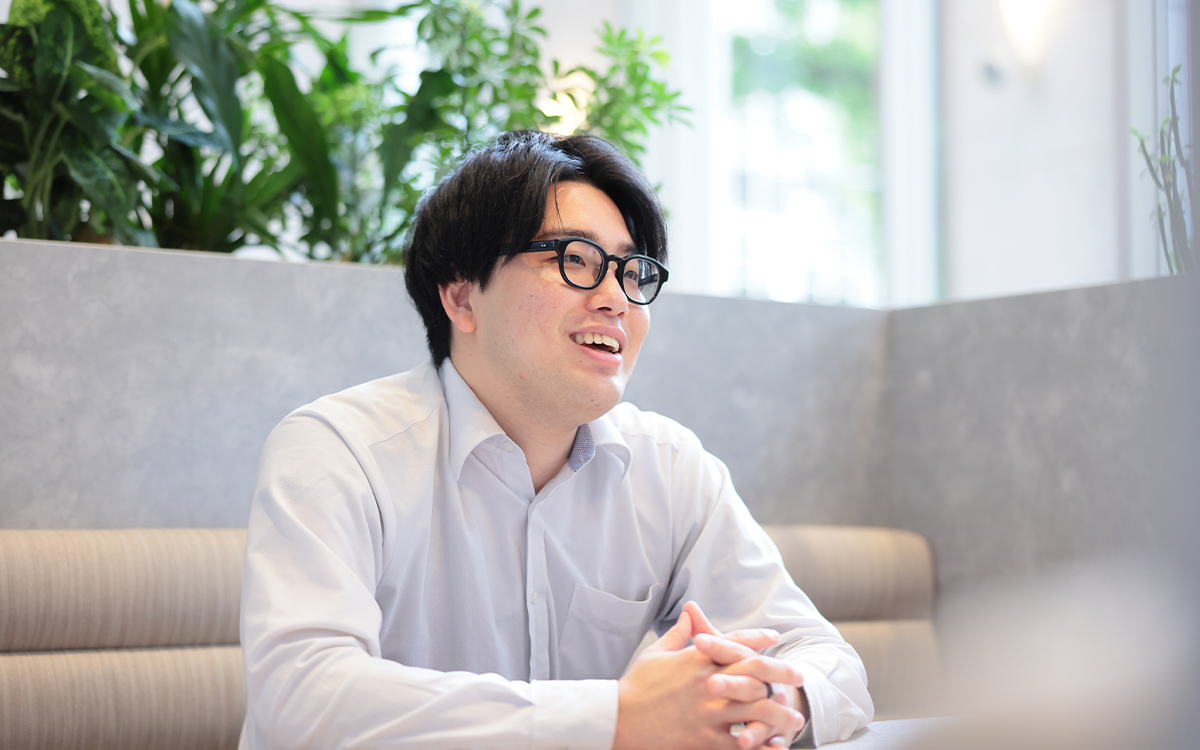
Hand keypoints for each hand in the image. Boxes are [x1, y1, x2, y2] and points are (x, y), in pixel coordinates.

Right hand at [612, 604, 805, 749]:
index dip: (757, 638)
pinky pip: (741, 743)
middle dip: (781, 674)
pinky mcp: (704, 739)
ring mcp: (707, 712)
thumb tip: (690, 611)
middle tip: (800, 677)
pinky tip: (775, 746)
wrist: (618, 719)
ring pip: (756, 710)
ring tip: (795, 718)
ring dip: (779, 713)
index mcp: (695, 659)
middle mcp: (706, 683)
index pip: (734, 642)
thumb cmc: (636, 685)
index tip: (775, 637)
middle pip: (755, 674)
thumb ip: (678, 633)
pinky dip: (761, 745)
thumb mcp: (655, 653)